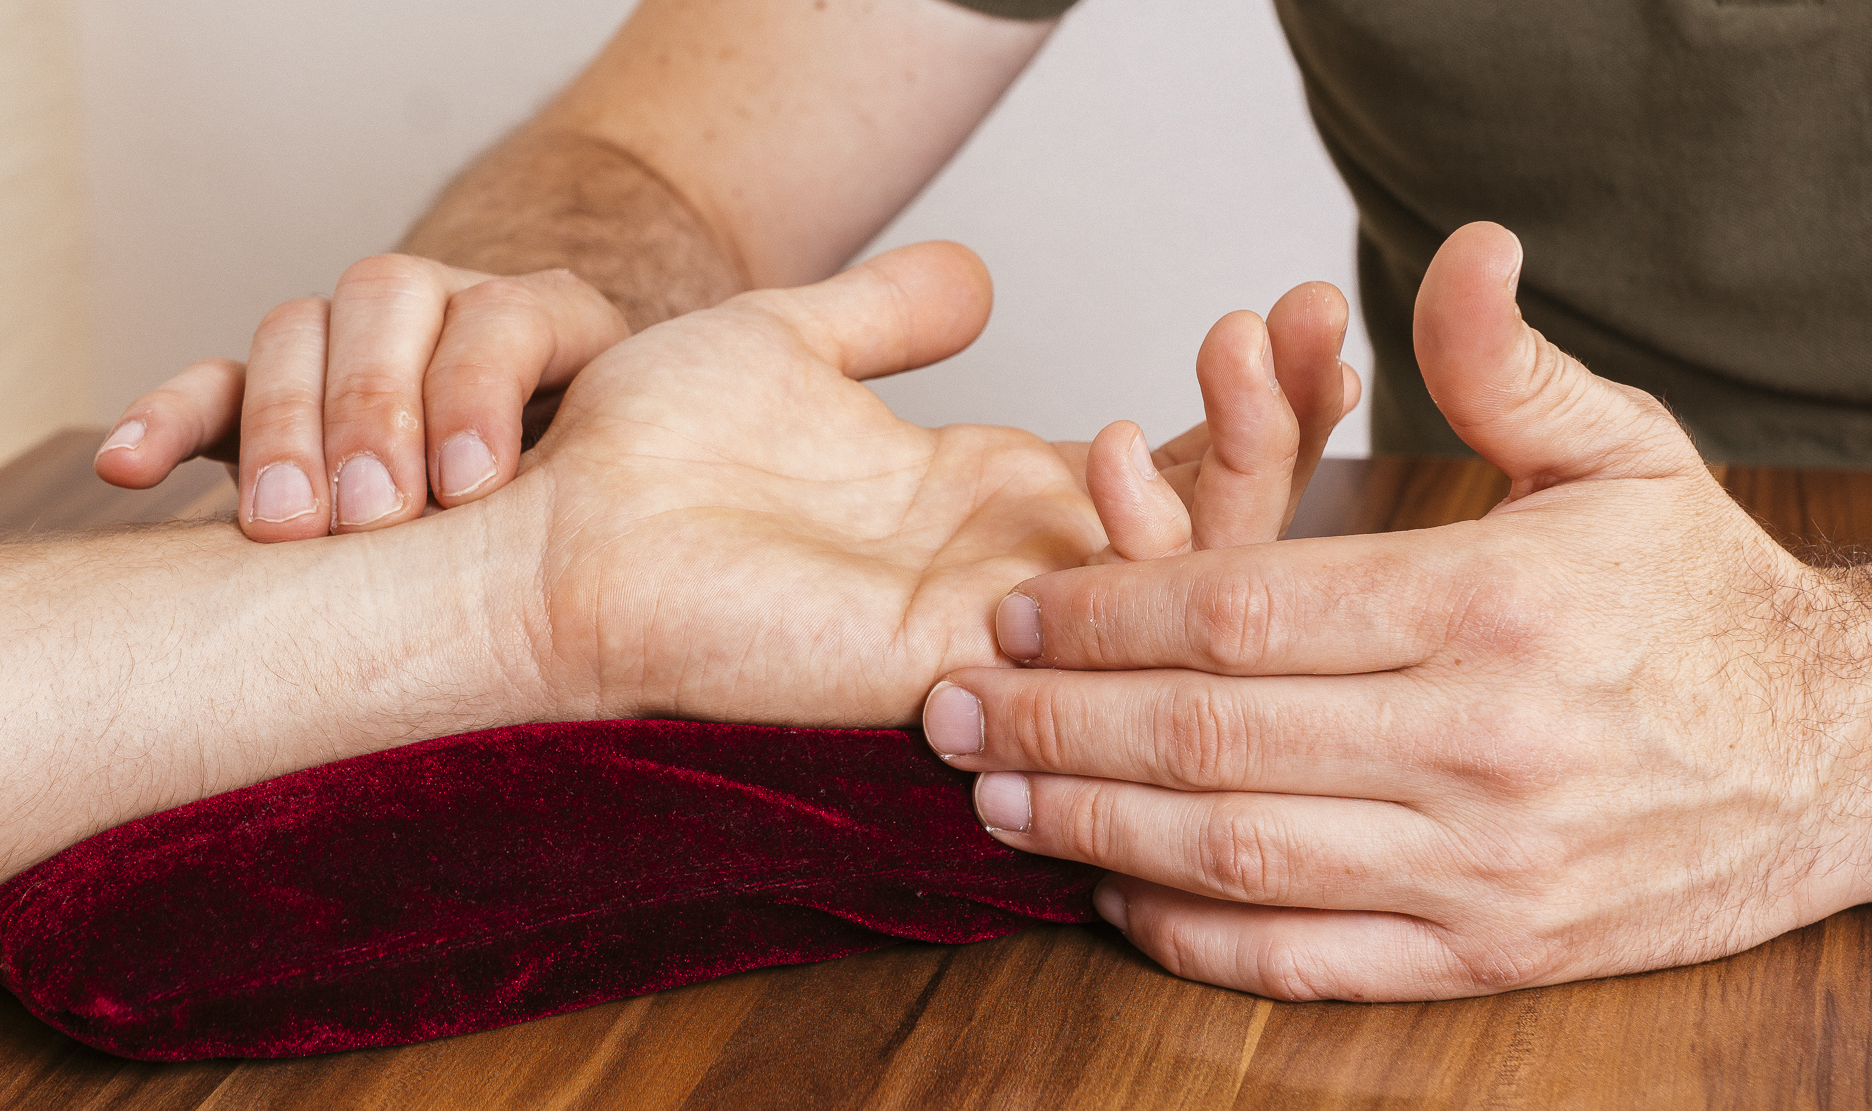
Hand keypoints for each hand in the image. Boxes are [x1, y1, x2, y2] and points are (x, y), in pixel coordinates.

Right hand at [93, 256, 627, 540]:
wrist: (564, 492)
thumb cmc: (605, 504)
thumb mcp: (630, 479)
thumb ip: (618, 487)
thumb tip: (608, 557)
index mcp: (547, 320)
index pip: (504, 313)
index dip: (480, 389)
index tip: (472, 489)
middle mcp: (443, 310)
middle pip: (384, 299)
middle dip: (371, 407)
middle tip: (370, 517)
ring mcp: (354, 344)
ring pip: (296, 331)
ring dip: (282, 427)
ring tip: (281, 529)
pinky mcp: (279, 389)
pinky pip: (213, 384)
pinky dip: (166, 420)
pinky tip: (126, 470)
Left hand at [510, 245, 1363, 724]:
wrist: (550, 518)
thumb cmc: (650, 446)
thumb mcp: (792, 343)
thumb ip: (892, 314)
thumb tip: (976, 273)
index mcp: (993, 501)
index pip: (1181, 470)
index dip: (1257, 401)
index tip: (1302, 309)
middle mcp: (1013, 571)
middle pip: (1218, 533)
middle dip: (1290, 425)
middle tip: (1321, 318)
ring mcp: (992, 626)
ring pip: (1185, 592)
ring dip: (1246, 471)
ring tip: (1245, 350)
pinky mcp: (950, 666)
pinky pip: (1089, 636)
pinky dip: (1141, 554)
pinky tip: (1127, 450)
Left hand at [923, 223, 1871, 1000]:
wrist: (1841, 760)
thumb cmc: (1702, 601)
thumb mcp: (1622, 457)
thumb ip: (1504, 368)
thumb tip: (1455, 252)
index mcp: (1490, 607)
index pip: (1243, 613)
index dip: (1106, 615)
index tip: (1015, 614)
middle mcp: (1479, 745)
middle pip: (1209, 737)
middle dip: (1056, 725)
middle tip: (952, 711)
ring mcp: (1483, 866)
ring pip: (1237, 854)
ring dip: (1092, 828)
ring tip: (993, 799)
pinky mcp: (1490, 952)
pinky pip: (1307, 961)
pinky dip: (1193, 937)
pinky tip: (1112, 893)